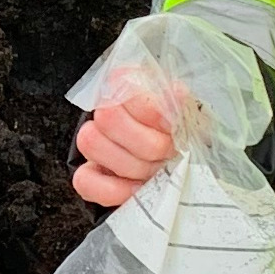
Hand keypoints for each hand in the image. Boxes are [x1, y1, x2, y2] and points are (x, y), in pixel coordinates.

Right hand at [73, 90, 175, 207]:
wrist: (182, 159)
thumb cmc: (183, 133)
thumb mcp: (190, 111)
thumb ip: (181, 101)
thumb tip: (177, 96)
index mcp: (128, 85)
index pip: (120, 84)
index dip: (149, 109)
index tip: (172, 125)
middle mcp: (105, 109)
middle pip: (107, 117)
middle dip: (148, 143)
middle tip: (170, 152)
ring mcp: (93, 143)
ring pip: (92, 144)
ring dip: (134, 165)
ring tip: (157, 170)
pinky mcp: (88, 176)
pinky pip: (84, 181)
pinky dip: (114, 189)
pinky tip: (138, 188)